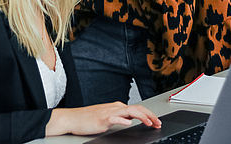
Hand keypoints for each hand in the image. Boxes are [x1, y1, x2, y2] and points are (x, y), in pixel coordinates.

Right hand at [46, 102, 161, 135]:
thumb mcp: (108, 117)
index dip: (149, 115)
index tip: (156, 122)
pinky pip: (113, 118)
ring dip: (141, 116)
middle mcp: (115, 107)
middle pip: (136, 109)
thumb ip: (120, 117)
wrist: (72, 118)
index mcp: (117, 107)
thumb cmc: (88, 119)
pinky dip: (122, 120)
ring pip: (128, 111)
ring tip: (149, 122)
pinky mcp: (101, 119)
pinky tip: (128, 123)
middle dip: (150, 115)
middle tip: (158, 123)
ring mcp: (108, 112)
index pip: (137, 109)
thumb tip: (130, 119)